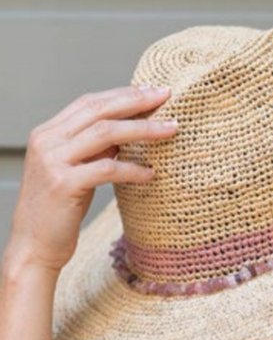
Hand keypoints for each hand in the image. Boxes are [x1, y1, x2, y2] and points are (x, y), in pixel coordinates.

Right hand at [4, 84, 177, 273]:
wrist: (34, 248)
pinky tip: (151, 173)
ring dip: (143, 129)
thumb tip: (126, 133)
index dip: (122, 94)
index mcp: (48, 134)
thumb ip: (94, 151)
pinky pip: (107, 168)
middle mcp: (47, 140)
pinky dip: (133, 169)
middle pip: (99, 109)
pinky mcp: (63, 184)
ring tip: (171, 128)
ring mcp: (53, 161)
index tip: (152, 91)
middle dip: (136, 101)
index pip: (90, 102)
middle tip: (167, 96)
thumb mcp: (76, 172)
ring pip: (105, 133)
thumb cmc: (58, 213)